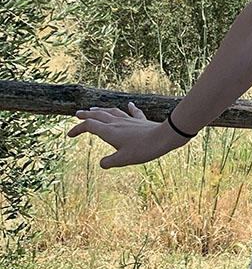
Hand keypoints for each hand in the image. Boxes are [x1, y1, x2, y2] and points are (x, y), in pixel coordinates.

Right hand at [68, 101, 187, 167]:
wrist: (163, 138)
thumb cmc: (143, 149)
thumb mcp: (123, 160)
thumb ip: (109, 162)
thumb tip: (101, 164)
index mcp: (110, 131)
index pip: (89, 126)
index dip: (78, 129)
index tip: (70, 135)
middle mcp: (117, 123)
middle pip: (98, 115)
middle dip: (86, 115)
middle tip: (77, 114)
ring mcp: (129, 120)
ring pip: (112, 111)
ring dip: (102, 110)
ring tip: (94, 109)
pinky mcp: (141, 121)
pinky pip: (133, 112)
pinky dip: (130, 108)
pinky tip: (129, 105)